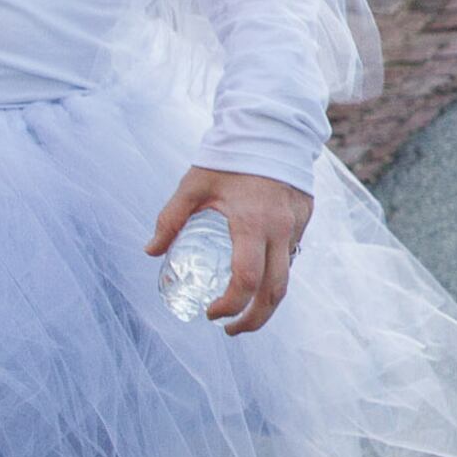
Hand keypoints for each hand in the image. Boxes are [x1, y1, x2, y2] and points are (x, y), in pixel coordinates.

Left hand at [147, 166, 315, 335]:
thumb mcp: (193, 186)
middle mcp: (280, 230)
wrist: (271, 127)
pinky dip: (276, 273)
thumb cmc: (228, 157)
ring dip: (267, 302)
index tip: (211, 313)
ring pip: (288, 277)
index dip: (229, 305)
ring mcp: (297, 226)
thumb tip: (151, 252)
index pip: (246, 281)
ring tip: (244, 312)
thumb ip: (170, 219)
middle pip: (276, 292)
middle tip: (231, 330)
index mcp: (252, 224)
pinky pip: (292, 255)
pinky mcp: (304, 218)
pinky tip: (258, 274)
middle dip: (254, 320)